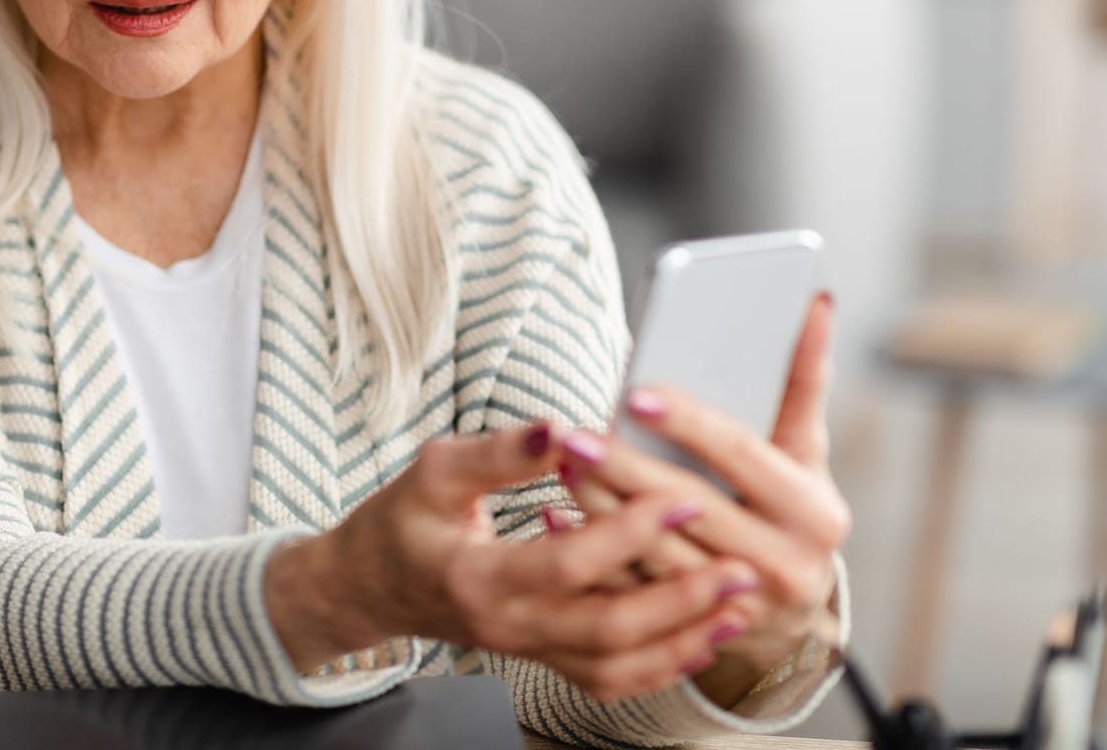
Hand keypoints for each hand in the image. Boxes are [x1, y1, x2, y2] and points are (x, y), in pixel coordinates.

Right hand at [264, 421, 759, 702]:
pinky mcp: (540, 657)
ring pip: (616, 664)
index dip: (628, 533)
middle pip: (607, 628)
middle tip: (738, 567)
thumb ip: (501, 451)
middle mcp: (506, 627)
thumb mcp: (435, 469)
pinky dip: (661, 666)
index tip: (680, 498)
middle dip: (679, 599)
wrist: (368, 585)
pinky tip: (702, 640)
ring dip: (683, 639)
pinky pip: (608, 678)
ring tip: (737, 608)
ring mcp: (525, 650)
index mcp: (478, 578)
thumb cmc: (399, 521)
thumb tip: (562, 426)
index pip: (567, 563)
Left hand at [557, 293, 850, 702]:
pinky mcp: (697, 636)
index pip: (741, 454)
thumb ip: (804, 378)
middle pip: (687, 507)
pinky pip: (632, 594)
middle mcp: (786, 568)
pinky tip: (556, 520)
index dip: (689, 423)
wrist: (790, 601)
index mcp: (814, 513)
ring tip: (563, 465)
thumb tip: (817, 300)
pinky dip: (592, 556)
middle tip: (573, 435)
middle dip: (625, 468)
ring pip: (653, 556)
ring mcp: (739, 609)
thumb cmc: (789, 500)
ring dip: (600, 510)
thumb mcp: (804, 447)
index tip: (636, 393)